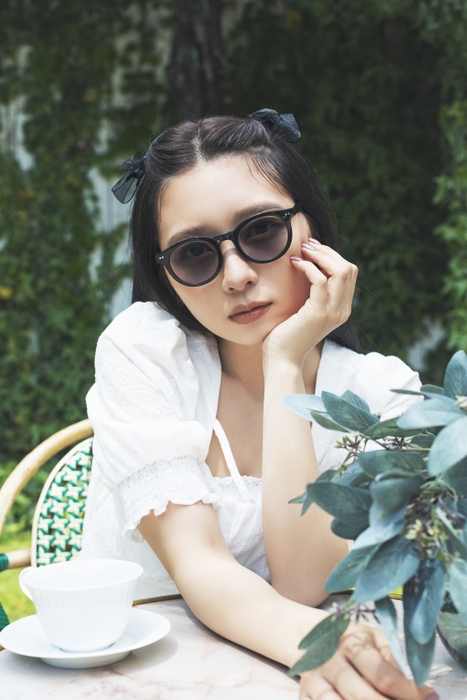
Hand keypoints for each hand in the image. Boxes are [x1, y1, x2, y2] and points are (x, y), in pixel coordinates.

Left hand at [263, 239, 357, 364]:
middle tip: (307, 245)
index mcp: (341, 308)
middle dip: (328, 252)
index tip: (313, 248)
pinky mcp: (318, 313)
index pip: (349, 273)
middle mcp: (342, 310)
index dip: (333, 256)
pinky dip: (309, 267)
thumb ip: (313, 294)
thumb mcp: (306, 311)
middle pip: (348, 268)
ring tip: (302, 251)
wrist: (283, 359)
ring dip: (320, 256)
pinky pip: (321, 281)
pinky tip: (295, 264)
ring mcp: (332, 312)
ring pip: (340, 271)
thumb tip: (309, 268)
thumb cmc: (287, 335)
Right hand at [298, 624, 437, 699]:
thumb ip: (396, 662)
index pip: (381, 674)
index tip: (425, 699)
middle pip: (360, 696)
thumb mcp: (374, 640)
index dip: (407, 692)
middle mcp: (331, 662)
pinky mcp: (304, 695)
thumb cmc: (351, 641)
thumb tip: (427, 693)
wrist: (308, 636)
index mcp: (351, 643)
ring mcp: (314, 681)